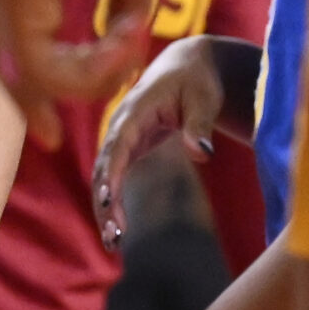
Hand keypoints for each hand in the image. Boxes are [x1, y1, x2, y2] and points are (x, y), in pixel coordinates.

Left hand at [0, 0, 179, 144]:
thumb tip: (132, 37)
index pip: (2, 35)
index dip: (28, 79)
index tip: (52, 117)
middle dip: (31, 106)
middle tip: (51, 139)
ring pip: (31, 71)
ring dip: (90, 76)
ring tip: (133, 48)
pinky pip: (45, 62)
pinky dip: (91, 65)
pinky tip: (128, 37)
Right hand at [93, 36, 227, 249]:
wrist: (189, 65)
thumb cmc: (198, 79)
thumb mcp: (204, 98)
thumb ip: (200, 125)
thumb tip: (202, 155)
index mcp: (136, 109)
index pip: (117, 143)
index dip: (110, 172)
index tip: (108, 200)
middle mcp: (121, 125)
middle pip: (104, 166)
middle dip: (104, 201)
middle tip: (115, 236)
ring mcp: (122, 137)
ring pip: (104, 176)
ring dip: (105, 208)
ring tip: (115, 244)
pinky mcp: (128, 148)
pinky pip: (114, 177)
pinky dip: (112, 202)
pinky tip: (119, 229)